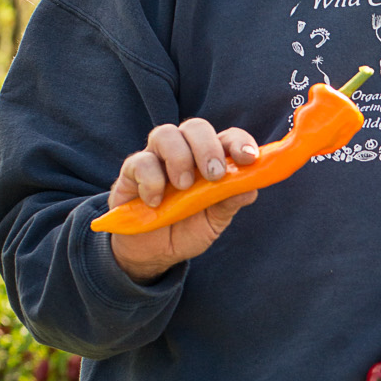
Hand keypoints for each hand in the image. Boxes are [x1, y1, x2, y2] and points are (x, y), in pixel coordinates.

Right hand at [109, 119, 259, 282]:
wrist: (151, 253)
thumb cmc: (187, 229)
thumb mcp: (214, 222)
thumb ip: (230, 203)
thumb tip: (250, 188)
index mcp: (210, 160)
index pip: (227, 138)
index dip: (240, 142)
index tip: (248, 158)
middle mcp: (184, 151)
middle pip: (196, 127)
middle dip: (208, 147)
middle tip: (214, 175)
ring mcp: (156, 158)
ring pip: (165, 134)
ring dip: (179, 157)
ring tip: (184, 186)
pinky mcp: (131, 172)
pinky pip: (140, 161)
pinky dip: (151, 180)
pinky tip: (156, 202)